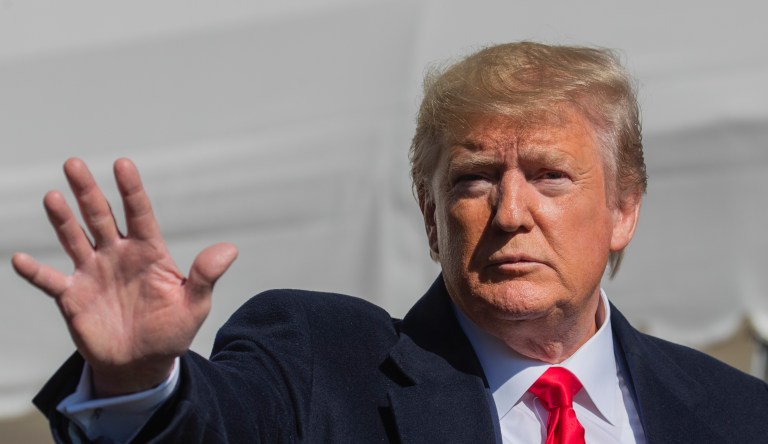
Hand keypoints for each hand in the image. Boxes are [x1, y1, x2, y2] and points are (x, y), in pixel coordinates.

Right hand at [12, 158, 237, 396]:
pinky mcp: (72, 297)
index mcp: (148, 252)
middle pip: (100, 216)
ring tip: (53, 196)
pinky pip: (49, 280)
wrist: (142, 364)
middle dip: (88, 191)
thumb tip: (230, 249)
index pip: (139, 213)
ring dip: (62, 219)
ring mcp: (92, 273)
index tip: (122, 164)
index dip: (130, 189)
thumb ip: (205, 276)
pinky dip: (34, 271)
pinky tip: (19, 258)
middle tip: (74, 164)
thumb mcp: (194, 305)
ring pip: (74, 238)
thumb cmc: (171, 331)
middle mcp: (117, 255)